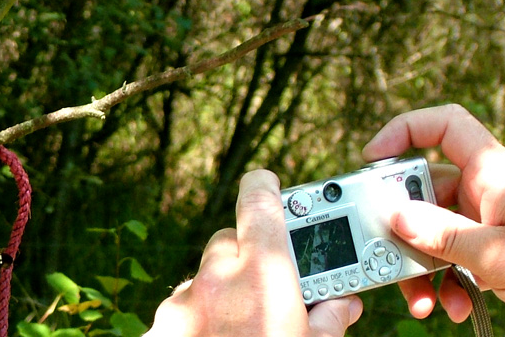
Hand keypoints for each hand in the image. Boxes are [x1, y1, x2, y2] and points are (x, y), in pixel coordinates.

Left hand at [145, 170, 362, 335]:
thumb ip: (328, 320)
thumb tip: (344, 305)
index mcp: (263, 272)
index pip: (259, 199)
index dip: (265, 184)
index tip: (270, 183)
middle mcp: (217, 277)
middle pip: (228, 241)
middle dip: (248, 255)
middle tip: (269, 283)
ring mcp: (182, 303)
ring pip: (203, 276)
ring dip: (221, 289)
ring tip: (242, 325)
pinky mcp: (159, 327)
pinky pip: (181, 308)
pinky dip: (198, 317)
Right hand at [363, 104, 504, 321]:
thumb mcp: (499, 253)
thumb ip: (444, 234)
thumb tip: (397, 217)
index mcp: (492, 172)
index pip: (446, 126)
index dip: (406, 129)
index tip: (374, 155)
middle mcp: (486, 190)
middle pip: (425, 190)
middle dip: (404, 226)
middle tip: (386, 251)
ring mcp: (487, 219)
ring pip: (434, 230)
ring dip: (422, 265)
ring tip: (421, 299)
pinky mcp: (491, 247)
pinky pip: (451, 255)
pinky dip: (444, 280)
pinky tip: (450, 304)